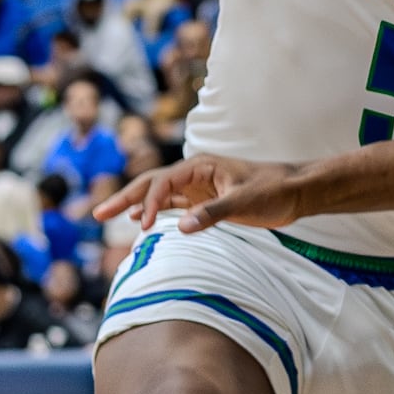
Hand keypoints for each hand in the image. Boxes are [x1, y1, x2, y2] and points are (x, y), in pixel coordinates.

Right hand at [93, 152, 306, 234]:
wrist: (296, 192)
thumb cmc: (274, 191)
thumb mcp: (245, 202)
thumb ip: (214, 214)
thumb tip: (182, 228)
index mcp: (201, 165)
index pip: (164, 182)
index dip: (149, 202)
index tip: (144, 224)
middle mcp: (195, 173)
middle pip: (151, 183)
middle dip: (124, 197)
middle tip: (97, 214)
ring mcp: (198, 187)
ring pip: (159, 194)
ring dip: (135, 205)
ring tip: (107, 216)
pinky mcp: (205, 200)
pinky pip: (173, 205)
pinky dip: (155, 212)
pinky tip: (141, 221)